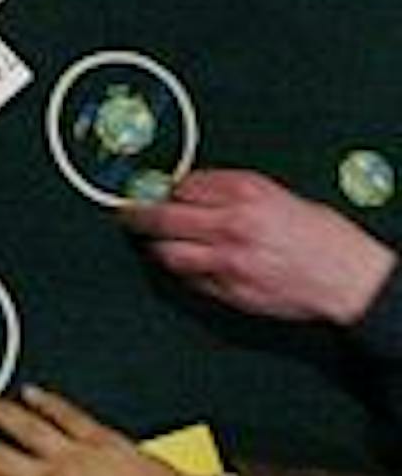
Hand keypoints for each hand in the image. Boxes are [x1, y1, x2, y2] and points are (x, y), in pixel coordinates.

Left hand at [125, 167, 395, 326]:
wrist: (349, 279)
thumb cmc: (322, 236)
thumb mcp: (278, 196)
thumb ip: (233, 191)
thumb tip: (192, 190)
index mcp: (246, 193)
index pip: (183, 186)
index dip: (165, 188)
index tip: (154, 189)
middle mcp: (232, 224)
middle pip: (163, 217)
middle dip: (137, 214)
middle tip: (125, 213)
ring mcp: (228, 260)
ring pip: (168, 253)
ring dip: (156, 247)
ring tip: (151, 242)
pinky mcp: (231, 290)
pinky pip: (191, 280)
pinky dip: (183, 271)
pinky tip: (185, 265)